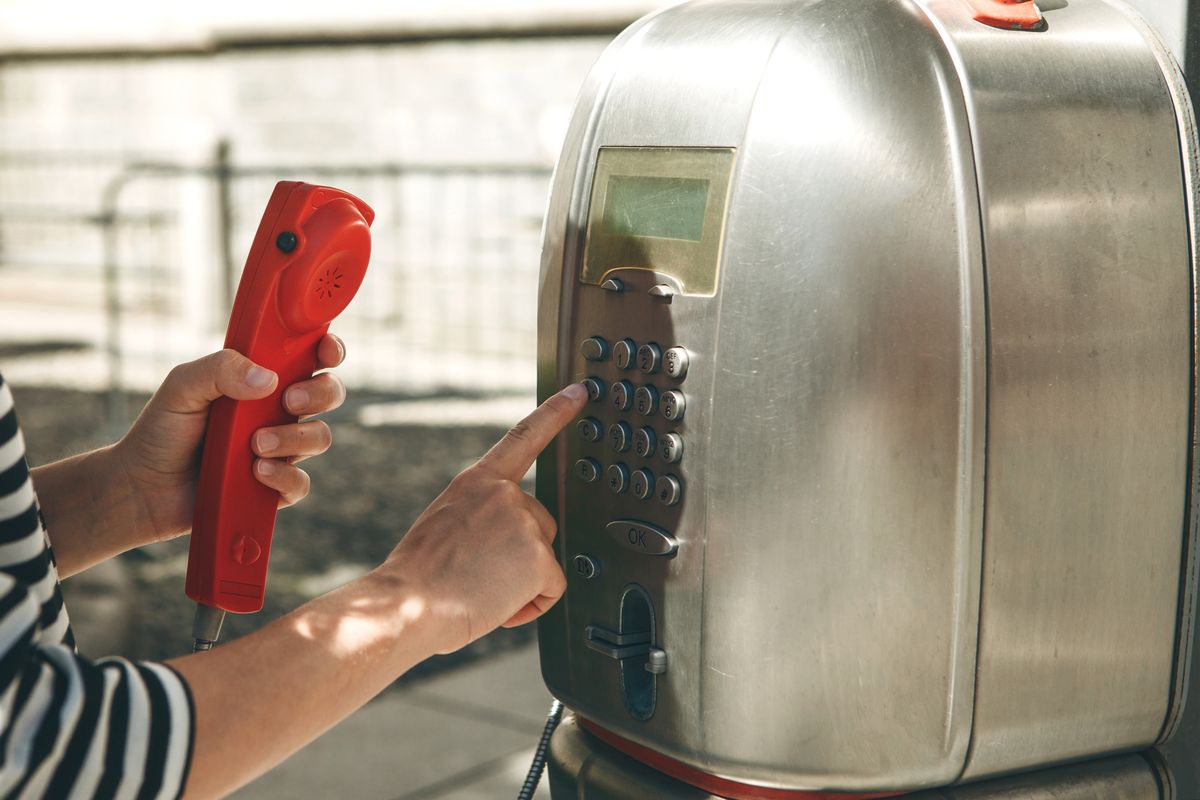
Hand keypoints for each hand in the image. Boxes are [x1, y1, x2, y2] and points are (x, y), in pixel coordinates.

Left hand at [115, 335, 347, 543]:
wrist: (141, 488)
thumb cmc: (161, 430)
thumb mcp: (182, 386)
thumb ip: (221, 368)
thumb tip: (269, 379)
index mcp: (261, 379)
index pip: (309, 357)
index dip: (329, 350)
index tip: (325, 352)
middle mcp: (276, 411)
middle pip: (330, 394)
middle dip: (320, 394)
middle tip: (288, 400)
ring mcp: (279, 449)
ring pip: (319, 437)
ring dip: (294, 438)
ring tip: (255, 446)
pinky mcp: (274, 486)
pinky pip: (301, 483)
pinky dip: (283, 477)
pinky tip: (255, 474)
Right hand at [378, 383, 586, 653]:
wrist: (405, 605)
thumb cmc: (416, 579)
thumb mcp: (446, 528)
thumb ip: (482, 520)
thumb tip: (505, 545)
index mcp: (476, 482)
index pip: (523, 437)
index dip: (556, 412)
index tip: (580, 392)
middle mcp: (504, 494)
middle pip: (542, 524)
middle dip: (522, 555)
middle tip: (478, 575)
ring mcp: (524, 522)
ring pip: (545, 559)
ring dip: (521, 583)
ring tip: (480, 590)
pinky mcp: (538, 555)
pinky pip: (551, 589)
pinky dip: (530, 606)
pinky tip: (497, 606)